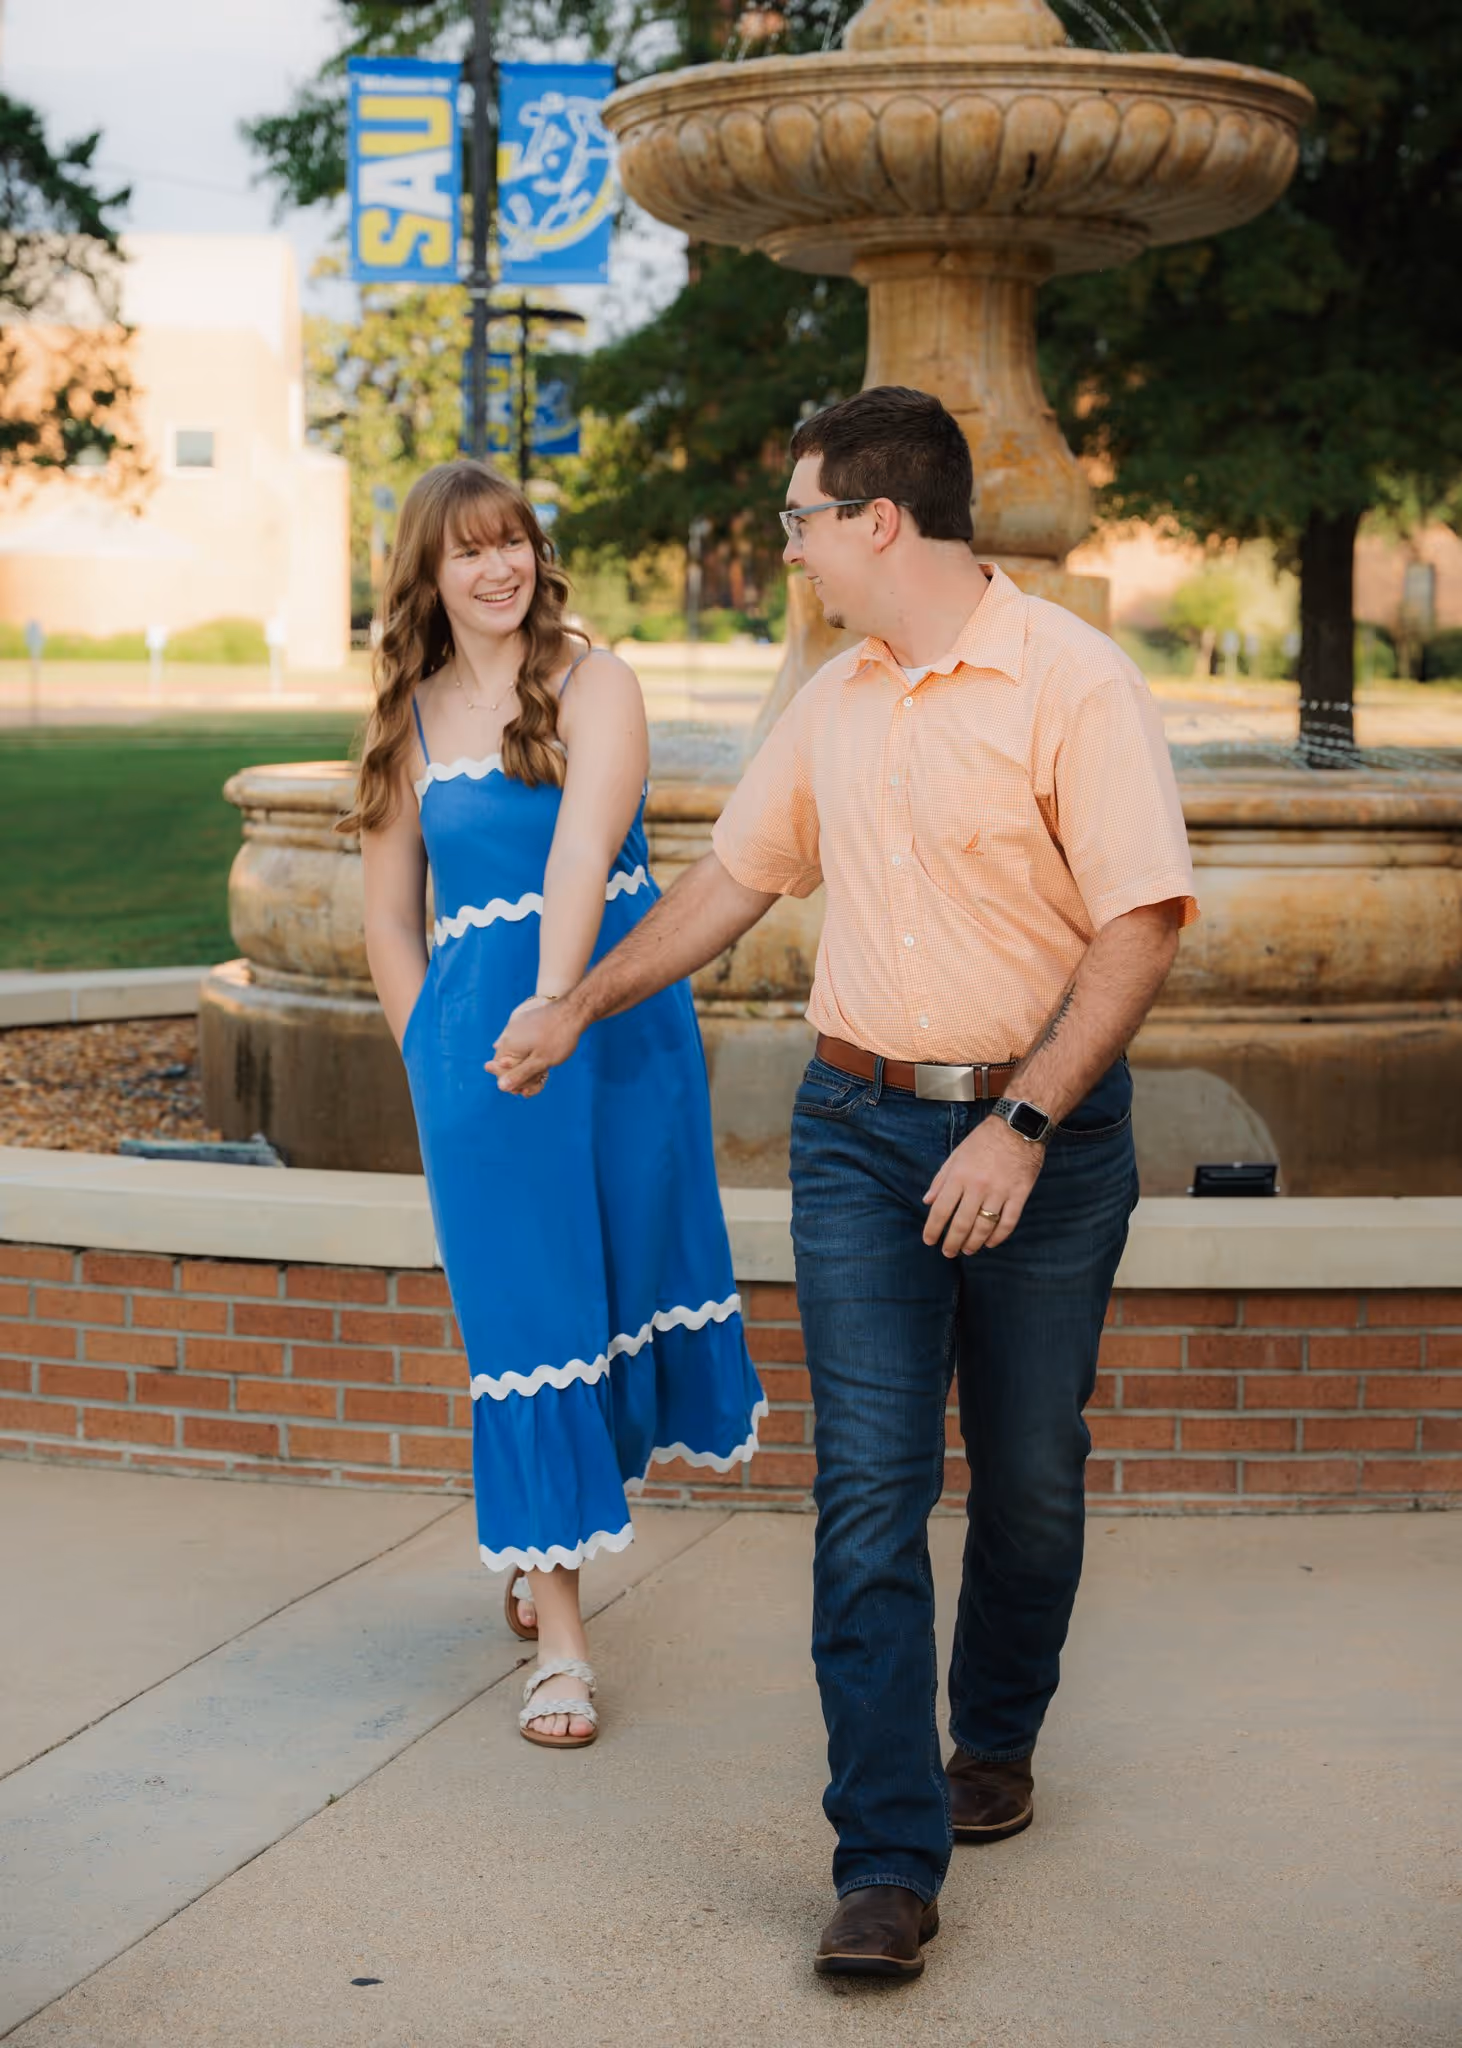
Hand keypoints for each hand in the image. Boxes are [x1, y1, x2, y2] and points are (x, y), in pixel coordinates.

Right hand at [486, 996, 582, 1095]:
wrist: (573, 1010)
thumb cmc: (558, 1037)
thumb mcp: (540, 1061)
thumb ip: (519, 1074)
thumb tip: (500, 1087)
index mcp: (508, 1044)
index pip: (499, 1070)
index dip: (512, 1083)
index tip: (527, 1090)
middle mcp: (508, 1035)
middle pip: (507, 1063)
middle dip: (521, 1076)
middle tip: (537, 1084)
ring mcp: (517, 1028)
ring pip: (517, 1054)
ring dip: (528, 1067)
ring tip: (543, 1073)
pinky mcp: (526, 1024)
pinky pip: (523, 1044)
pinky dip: (531, 1054)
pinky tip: (543, 1061)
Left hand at [922, 1116, 1044, 1256]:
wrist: (1018, 1126)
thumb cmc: (984, 1140)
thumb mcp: (956, 1155)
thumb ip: (941, 1179)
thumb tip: (927, 1201)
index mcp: (959, 1175)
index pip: (942, 1209)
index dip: (933, 1229)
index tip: (929, 1241)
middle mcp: (978, 1186)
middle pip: (962, 1223)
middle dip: (952, 1242)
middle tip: (948, 1252)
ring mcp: (1000, 1191)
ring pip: (984, 1227)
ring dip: (973, 1243)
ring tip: (967, 1250)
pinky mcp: (1019, 1194)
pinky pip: (1008, 1222)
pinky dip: (998, 1237)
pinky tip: (990, 1243)